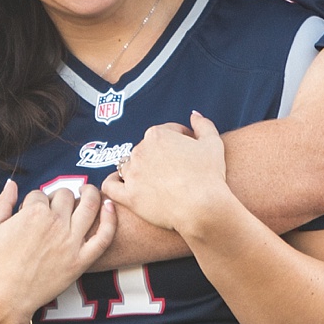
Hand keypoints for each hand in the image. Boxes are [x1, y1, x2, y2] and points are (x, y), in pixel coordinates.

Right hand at [0, 176, 118, 323]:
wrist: (6, 297)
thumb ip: (3, 202)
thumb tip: (12, 183)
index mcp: (33, 213)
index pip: (40, 194)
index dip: (35, 201)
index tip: (32, 211)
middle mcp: (55, 223)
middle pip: (65, 195)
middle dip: (59, 196)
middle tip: (55, 206)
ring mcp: (71, 241)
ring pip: (89, 205)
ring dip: (91, 193)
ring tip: (88, 192)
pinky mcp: (82, 260)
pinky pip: (104, 236)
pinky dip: (110, 218)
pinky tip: (109, 206)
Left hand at [113, 113, 232, 245]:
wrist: (202, 207)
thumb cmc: (209, 175)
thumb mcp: (213, 143)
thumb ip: (203, 124)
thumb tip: (194, 115)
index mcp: (157, 135)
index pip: (167, 132)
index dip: (181, 140)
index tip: (189, 152)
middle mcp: (140, 151)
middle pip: (147, 148)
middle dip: (160, 156)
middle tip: (176, 170)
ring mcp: (132, 174)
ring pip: (129, 166)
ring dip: (139, 169)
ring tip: (155, 181)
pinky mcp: (128, 196)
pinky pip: (111, 186)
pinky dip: (113, 182)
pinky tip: (120, 182)